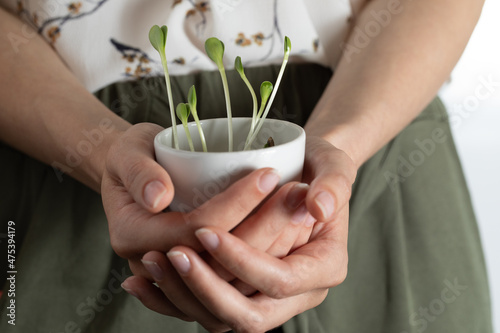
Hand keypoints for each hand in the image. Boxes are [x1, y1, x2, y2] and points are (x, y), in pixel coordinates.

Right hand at [101, 123, 291, 279]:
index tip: (268, 174)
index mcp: (133, 235)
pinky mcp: (192, 270)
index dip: (234, 205)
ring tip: (300, 208)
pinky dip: (261, 256)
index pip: (195, 228)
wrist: (133, 172)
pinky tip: (290, 231)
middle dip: (263, 226)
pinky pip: (230, 277)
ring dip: (269, 243)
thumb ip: (139, 170)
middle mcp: (151, 262)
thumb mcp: (129, 149)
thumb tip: (158, 196)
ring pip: (229, 274)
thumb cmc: (133, 154)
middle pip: (218, 257)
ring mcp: (173, 272)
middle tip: (297, 192)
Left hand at [122, 136, 356, 331]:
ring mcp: (268, 297)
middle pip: (248, 314)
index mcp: (324, 267)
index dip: (242, 260)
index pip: (279, 279)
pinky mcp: (242, 291)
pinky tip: (141, 282)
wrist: (304, 177)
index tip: (206, 230)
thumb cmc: (317, 167)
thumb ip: (334, 183)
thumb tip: (319, 206)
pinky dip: (172, 300)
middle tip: (172, 253)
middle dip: (207, 287)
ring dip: (183, 297)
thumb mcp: (332, 165)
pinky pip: (206, 309)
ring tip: (151, 262)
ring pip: (221, 319)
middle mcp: (298, 293)